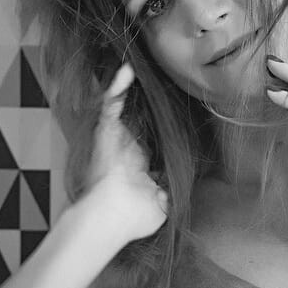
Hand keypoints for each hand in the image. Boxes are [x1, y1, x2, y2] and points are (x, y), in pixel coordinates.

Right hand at [69, 62, 168, 244]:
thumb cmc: (134, 218)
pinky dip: (118, 87)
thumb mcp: (161, 205)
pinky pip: (111, 104)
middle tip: (157, 84)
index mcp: (138, 167)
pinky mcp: (106, 132)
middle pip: (135, 120)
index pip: (148, 143)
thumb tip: (181, 182)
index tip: (172, 115)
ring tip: (136, 69)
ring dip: (127, 89)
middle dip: (142, 102)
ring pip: (121, 107)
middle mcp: (125, 150)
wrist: (112, 217)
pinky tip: (128, 70)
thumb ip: (169, 191)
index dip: (158, 130)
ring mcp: (115, 140)